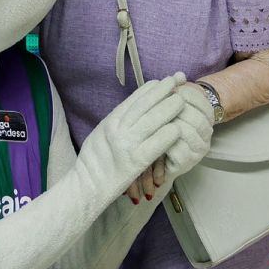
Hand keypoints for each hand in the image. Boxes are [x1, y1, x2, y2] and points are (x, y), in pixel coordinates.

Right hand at [76, 73, 205, 194]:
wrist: (86, 187)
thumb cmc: (94, 162)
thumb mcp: (101, 133)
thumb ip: (118, 121)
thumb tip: (135, 107)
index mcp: (110, 121)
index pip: (135, 98)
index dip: (152, 88)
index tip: (164, 81)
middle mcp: (118, 129)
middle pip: (146, 104)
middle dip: (165, 90)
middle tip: (179, 81)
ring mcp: (127, 144)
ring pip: (154, 119)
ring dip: (171, 107)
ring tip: (182, 100)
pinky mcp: (136, 161)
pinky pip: (158, 143)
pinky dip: (169, 133)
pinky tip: (178, 128)